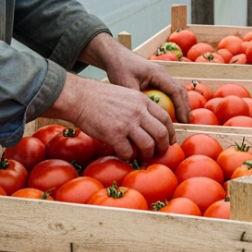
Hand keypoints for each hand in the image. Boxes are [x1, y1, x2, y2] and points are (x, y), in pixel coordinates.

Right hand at [45, 73, 174, 159]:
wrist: (80, 97)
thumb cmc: (100, 97)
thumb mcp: (126, 94)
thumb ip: (139, 106)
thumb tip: (149, 123)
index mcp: (142, 101)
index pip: (165, 118)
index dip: (171, 132)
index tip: (169, 141)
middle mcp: (138, 112)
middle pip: (162, 133)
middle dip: (164, 147)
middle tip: (160, 153)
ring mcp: (127, 124)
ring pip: (148, 145)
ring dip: (148, 154)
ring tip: (143, 156)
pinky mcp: (114, 135)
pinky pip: (128, 152)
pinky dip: (129, 156)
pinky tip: (124, 154)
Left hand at [80, 33, 189, 123]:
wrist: (115, 56)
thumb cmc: (120, 68)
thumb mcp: (126, 85)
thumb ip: (136, 100)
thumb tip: (145, 117)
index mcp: (158, 74)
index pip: (176, 91)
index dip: (181, 107)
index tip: (183, 121)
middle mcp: (162, 74)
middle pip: (180, 91)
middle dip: (185, 107)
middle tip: (186, 123)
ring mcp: (160, 76)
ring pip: (175, 91)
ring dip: (179, 105)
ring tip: (180, 121)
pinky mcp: (156, 79)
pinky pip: (168, 92)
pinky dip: (171, 102)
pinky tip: (167, 114)